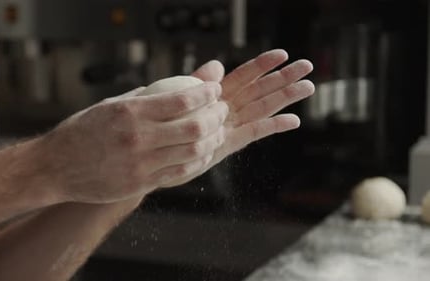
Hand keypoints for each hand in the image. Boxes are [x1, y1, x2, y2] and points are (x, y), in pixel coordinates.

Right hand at [38, 82, 228, 203]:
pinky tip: (202, 152)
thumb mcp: (112, 104)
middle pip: (194, 127)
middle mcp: (136, 138)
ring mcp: (139, 164)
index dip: (206, 93)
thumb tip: (182, 83)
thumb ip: (150, 95)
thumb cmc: (83, 130)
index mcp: (129, 112)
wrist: (55, 167)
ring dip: (212, 140)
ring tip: (216, 131)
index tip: (215, 90)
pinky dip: (197, 161)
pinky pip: (179, 173)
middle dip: (216, 116)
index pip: (182, 100)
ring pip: (192, 152)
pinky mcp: (139, 184)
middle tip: (221, 109)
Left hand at [162, 49, 314, 186]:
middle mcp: (227, 110)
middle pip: (259, 90)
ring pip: (262, 108)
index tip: (282, 54)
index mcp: (216, 95)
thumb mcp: (177, 98)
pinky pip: (254, 133)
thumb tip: (216, 64)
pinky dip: (273, 126)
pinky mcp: (228, 144)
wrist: (156, 156)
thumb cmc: (164, 125)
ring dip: (285, 98)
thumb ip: (197, 82)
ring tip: (308, 87)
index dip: (262, 65)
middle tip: (308, 66)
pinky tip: (293, 120)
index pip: (243, 76)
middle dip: (283, 78)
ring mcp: (230, 127)